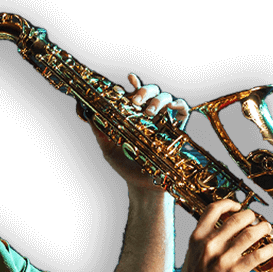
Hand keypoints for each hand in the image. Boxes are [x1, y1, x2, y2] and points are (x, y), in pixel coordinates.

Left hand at [81, 73, 189, 189]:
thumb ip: (100, 132)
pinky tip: (171, 109)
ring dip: (158, 99)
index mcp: (133, 115)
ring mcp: (164, 119)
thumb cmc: (126, 167)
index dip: (129, 85)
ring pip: (166, 96)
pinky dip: (178, 104)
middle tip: (135, 100)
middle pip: (150, 90)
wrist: (144, 187)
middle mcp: (149, 114)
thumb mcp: (109, 150)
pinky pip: (183, 109)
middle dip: (143, 90)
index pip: (132, 94)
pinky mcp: (178, 128)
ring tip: (149, 112)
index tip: (123, 84)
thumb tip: (89, 114)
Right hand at [176, 198, 272, 271]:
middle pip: (237, 218)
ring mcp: (223, 258)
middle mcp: (210, 244)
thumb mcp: (193, 253)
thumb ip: (206, 240)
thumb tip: (227, 228)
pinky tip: (271, 249)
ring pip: (250, 234)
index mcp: (197, 238)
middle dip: (252, 217)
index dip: (229, 203)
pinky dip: (268, 250)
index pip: (213, 209)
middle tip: (257, 221)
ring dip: (263, 229)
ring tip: (267, 230)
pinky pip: (257, 255)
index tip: (237, 206)